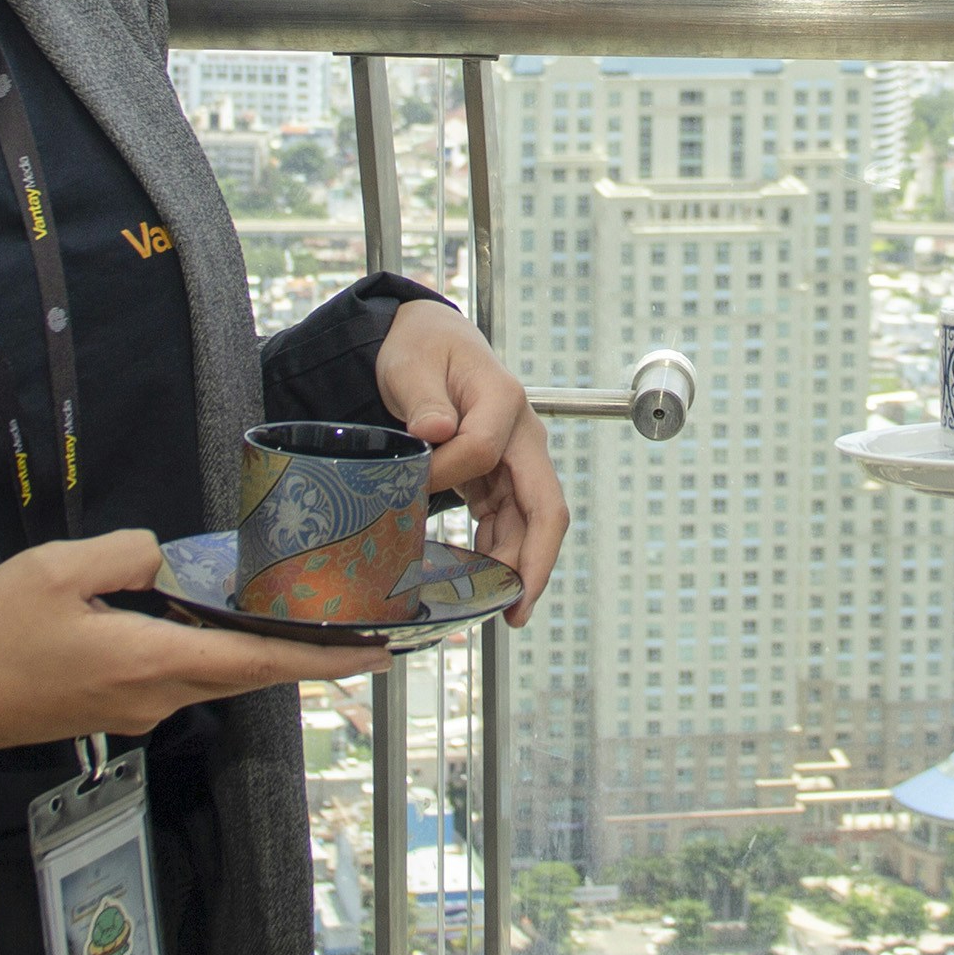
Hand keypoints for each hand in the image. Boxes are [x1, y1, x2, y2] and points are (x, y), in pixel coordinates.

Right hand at [0, 529, 384, 761]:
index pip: (259, 659)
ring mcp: (137, 709)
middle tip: (362, 637)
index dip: (324, 657)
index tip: (376, 653)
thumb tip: (161, 557)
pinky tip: (209, 622)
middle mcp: (156, 695)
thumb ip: (127, 554)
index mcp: (151, 661)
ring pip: (217, 676)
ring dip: (258, 652)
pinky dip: (211, 652)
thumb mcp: (58, 570)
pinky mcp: (116, 708)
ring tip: (297, 620)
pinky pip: (181, 677)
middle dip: (310, 657)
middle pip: (250, 673)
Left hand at [373, 297, 569, 623]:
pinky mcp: (501, 476)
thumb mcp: (413, 364)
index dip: (445, 473)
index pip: (484, 451)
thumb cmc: (422, 349)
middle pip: (544, 505)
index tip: (409, 484)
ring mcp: (516, 458)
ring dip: (518, 567)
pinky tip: (483, 583)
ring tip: (499, 611)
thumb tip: (436, 430)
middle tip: (516, 610)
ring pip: (530, 521)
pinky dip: (499, 553)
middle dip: (535, 560)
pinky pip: (510, 520)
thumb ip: (423, 398)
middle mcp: (521, 434)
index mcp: (503, 400)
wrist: (430, 343)